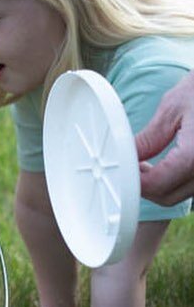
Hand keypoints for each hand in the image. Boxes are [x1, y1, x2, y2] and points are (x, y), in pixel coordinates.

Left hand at [134, 71, 193, 205]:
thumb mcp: (171, 109)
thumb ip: (149, 138)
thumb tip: (127, 156)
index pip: (157, 184)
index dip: (134, 182)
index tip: (120, 172)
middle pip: (168, 196)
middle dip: (144, 186)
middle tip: (129, 167)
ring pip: (180, 195)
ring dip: (159, 186)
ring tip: (144, 164)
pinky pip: (191, 187)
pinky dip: (175, 182)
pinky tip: (164, 166)